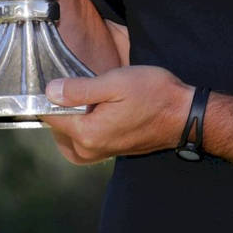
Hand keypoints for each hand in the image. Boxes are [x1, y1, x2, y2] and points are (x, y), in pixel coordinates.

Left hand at [41, 65, 194, 165]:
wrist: (184, 115)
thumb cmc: (154, 95)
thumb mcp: (115, 83)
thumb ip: (79, 90)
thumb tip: (50, 91)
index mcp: (87, 133)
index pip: (48, 116)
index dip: (47, 95)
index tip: (54, 79)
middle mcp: (89, 150)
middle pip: (56, 127)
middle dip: (58, 107)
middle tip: (72, 84)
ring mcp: (99, 154)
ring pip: (68, 134)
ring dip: (70, 116)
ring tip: (85, 95)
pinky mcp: (108, 152)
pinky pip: (82, 140)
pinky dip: (81, 124)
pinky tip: (94, 107)